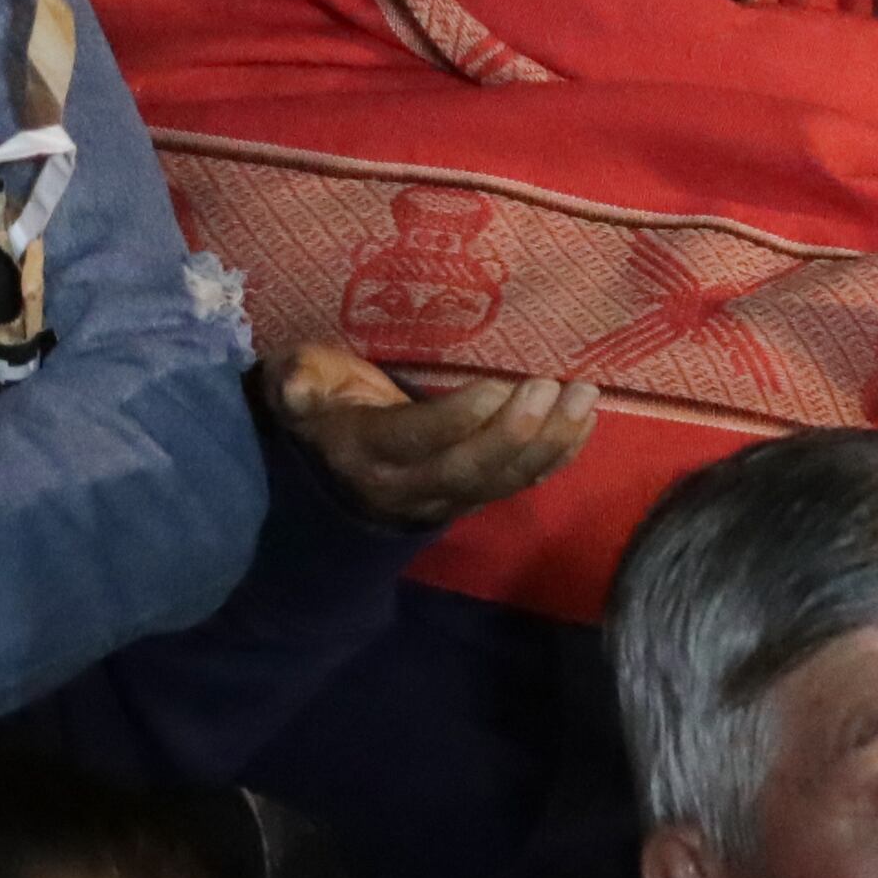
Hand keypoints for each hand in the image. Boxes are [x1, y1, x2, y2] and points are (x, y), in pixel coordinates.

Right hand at [269, 342, 596, 526]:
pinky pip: (518, 484)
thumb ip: (296, 380)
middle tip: (553, 386)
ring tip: (584, 396)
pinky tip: (584, 423)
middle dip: (515, 431)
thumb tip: (293, 387)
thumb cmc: (321, 401)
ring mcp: (443, 497)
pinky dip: (557, 456)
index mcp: (363, 449)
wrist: (326, 460)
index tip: (497, 387)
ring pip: (502, 481)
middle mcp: (406, 484)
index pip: (414, 440)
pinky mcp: (471, 497)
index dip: (456, 419)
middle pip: (468, 469)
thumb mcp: (296, 379)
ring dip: (550, 442)